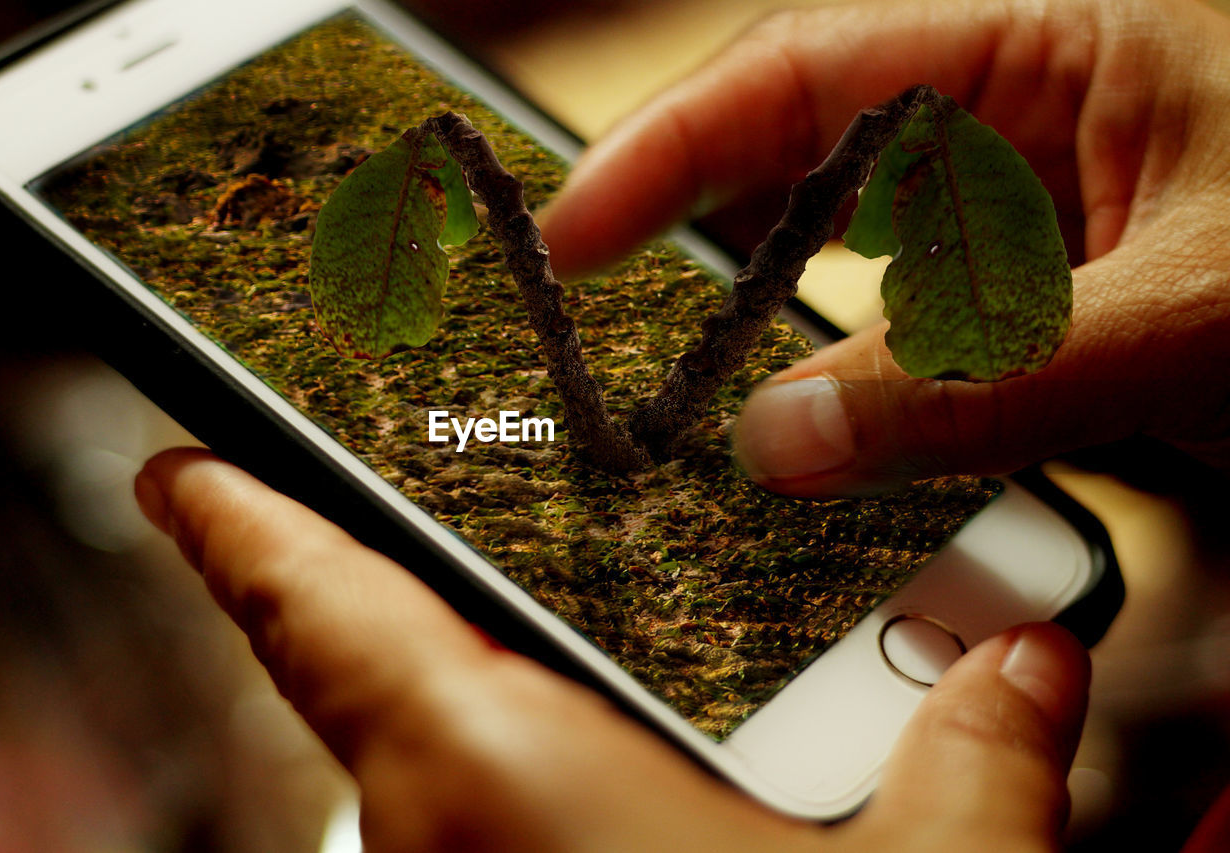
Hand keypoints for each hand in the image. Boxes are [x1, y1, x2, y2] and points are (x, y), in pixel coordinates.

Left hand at [135, 448, 1088, 851]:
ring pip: (447, 770)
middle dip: (437, 607)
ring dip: (512, 708)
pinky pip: (481, 830)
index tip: (178, 470)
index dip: (235, 523)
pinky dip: (533, 784)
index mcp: (491, 777)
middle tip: (503, 540)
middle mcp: (435, 844)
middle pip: (390, 680)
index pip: (313, 608)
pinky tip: (636, 782)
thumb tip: (1029, 659)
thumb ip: (978, 761)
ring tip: (620, 663)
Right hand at [538, 0, 1229, 495]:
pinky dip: (873, 375)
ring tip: (716, 399)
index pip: (800, 73)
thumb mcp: (1184, 318)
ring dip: (794, 330)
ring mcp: (1040, 190)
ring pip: (863, 254)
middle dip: (708, 246)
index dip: (664, 151)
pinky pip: (924, 316)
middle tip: (616, 337)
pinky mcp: (1054, 272)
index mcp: (1048, 36)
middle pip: (808, 159)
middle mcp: (1027, 99)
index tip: (568, 232)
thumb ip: (975, 384)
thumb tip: (781, 440)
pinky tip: (844, 423)